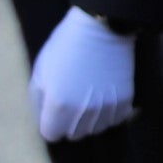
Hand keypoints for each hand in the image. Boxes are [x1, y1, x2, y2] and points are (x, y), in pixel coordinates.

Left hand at [30, 6, 136, 141]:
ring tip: (90, 97)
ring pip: (96, 129)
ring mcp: (106, 107)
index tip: (55, 107)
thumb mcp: (40, 71)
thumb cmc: (65, 47)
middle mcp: (83, 111)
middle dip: (70, 122)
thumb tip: (43, 120)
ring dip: (91, 118)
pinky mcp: (125, 99)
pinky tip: (105, 95)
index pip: (51, 135)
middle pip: (74, 134)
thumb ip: (37, 101)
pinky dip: (110, 112)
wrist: (101, 27)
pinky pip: (115, 120)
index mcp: (58, 105)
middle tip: (73, 99)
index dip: (51, 121)